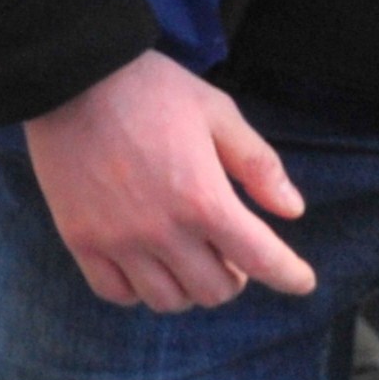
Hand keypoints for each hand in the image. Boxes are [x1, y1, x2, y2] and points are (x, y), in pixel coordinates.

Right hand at [22, 49, 314, 310]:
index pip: (259, 258)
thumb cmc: (154, 90)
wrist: (74, 78)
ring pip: (168, 300)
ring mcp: (117, 241)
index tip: (303, 282)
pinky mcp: (81, 241)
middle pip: (214, 290)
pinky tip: (150, 265)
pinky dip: (141, 290)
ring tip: (194, 258)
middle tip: (234, 253)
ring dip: (191, 287)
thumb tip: (293, 211)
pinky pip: (117, 293)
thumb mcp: (219, 113)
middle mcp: (162, 231)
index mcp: (204, 198)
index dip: (289, 275)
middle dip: (237, 276)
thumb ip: (258, 166)